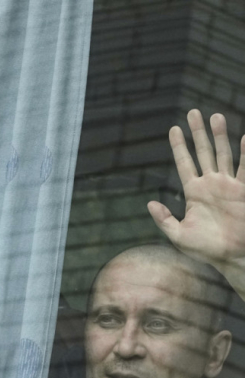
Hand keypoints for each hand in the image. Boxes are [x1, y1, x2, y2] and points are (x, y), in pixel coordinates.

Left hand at [148, 109, 244, 272]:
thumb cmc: (205, 249)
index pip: (184, 163)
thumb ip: (163, 219)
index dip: (179, 147)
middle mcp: (211, 184)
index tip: (174, 129)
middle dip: (198, 133)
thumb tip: (149, 203)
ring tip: (214, 116)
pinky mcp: (244, 191)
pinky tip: (244, 137)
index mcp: (194, 192)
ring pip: (223, 154)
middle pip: (203, 152)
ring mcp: (229, 185)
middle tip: (193, 112)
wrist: (232, 256)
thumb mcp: (178, 235)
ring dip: (219, 136)